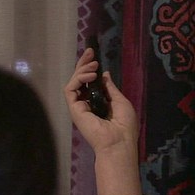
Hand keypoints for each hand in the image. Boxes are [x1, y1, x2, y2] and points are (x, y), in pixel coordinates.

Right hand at [64, 47, 141, 194]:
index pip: (90, 82)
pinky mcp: (74, 108)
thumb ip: (110, 88)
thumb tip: (104, 75)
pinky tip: (89, 76)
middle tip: (90, 52)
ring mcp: (79, 106)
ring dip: (82, 70)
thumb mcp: (120, 102)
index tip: (95, 57)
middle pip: (80, 80)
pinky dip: (78, 79)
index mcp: (99, 103)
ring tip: (93, 66)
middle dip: (83, 64)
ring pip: (74, 82)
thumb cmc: (124, 126)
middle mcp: (87, 103)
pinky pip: (70, 89)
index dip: (90, 69)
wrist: (118, 142)